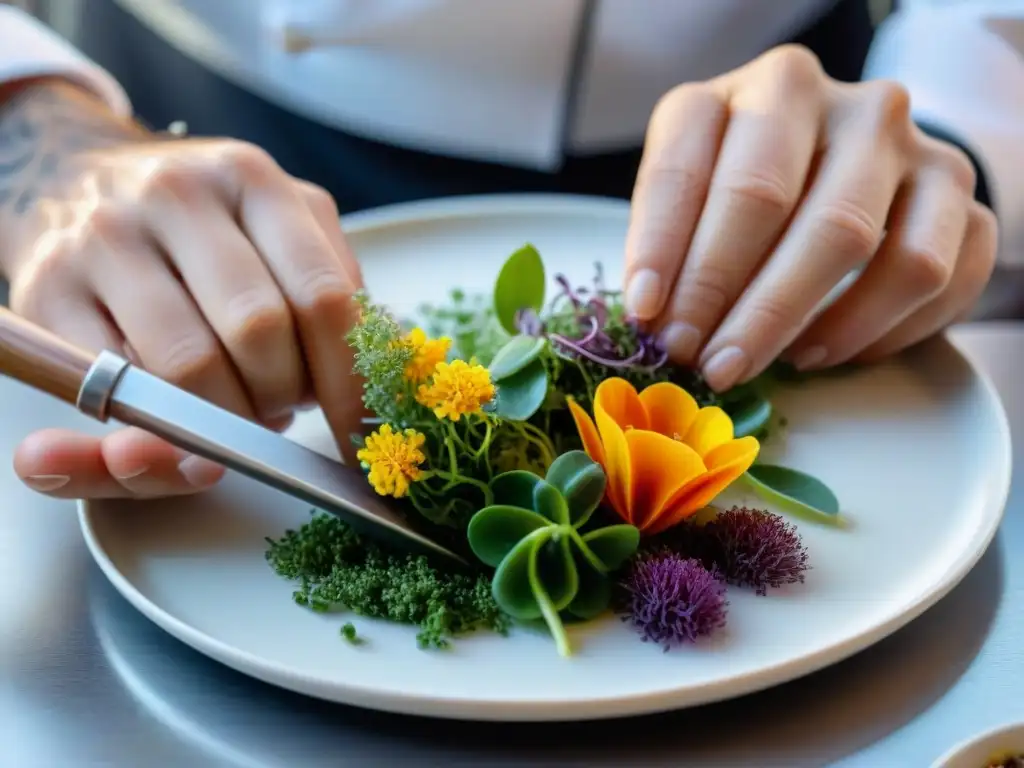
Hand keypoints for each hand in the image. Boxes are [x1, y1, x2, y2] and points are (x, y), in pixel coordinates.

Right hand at [9, 135, 363, 498]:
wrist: (73, 177)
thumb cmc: (201, 224)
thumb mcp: (276, 224)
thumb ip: (326, 285)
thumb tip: (358, 384)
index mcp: (252, 180)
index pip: (323, 296)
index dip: (350, 383)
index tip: (364, 437)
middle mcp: (175, 196)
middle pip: (259, 334)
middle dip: (283, 396)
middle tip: (280, 407)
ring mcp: (105, 239)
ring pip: (190, 369)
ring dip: (228, 416)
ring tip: (234, 404)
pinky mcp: (47, 291)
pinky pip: (122, 388)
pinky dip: (162, 425)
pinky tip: (179, 409)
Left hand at [624, 44, 996, 390]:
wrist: (867, 163)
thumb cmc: (765, 181)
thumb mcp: (705, 184)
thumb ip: (674, 236)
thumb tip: (654, 316)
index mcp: (764, 88)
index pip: (691, 165)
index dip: (661, 247)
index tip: (646, 314)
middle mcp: (845, 104)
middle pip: (767, 199)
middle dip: (716, 290)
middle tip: (691, 355)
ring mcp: (913, 147)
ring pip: (850, 238)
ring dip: (786, 319)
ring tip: (746, 363)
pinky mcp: (963, 199)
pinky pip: (932, 276)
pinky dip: (870, 331)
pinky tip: (820, 354)